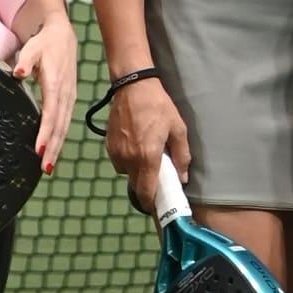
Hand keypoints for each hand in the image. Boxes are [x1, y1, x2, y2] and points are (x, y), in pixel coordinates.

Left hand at [12, 6, 79, 172]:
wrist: (63, 35)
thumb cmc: (44, 43)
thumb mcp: (32, 47)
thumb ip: (25, 60)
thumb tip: (18, 73)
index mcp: (55, 82)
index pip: (51, 112)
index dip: (45, 132)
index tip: (39, 150)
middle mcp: (64, 93)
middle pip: (60, 125)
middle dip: (53, 147)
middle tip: (44, 168)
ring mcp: (69, 97)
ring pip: (64, 126)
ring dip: (57, 147)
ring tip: (48, 167)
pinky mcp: (68, 100)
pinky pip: (65, 122)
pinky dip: (60, 138)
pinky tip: (53, 151)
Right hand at [100, 68, 190, 209]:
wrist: (132, 86)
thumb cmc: (158, 106)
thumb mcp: (177, 128)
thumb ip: (181, 155)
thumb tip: (183, 178)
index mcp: (147, 157)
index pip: (145, 191)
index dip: (151, 202)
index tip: (158, 205)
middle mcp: (129, 159)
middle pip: (136, 185)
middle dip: (146, 186)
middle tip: (158, 177)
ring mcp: (116, 153)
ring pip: (127, 173)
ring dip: (137, 171)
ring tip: (147, 155)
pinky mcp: (108, 146)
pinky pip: (119, 161)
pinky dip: (128, 160)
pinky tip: (136, 145)